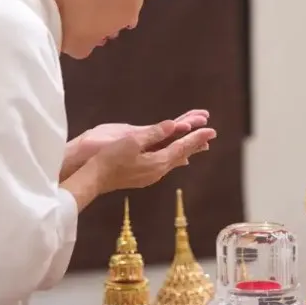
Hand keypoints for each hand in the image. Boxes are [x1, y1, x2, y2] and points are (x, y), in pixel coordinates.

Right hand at [86, 119, 216, 192]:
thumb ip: (154, 134)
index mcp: (158, 162)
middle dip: (196, 143)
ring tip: (198, 145)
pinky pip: (165, 164)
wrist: (94, 179)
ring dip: (186, 150)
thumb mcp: (132, 142)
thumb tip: (173, 125)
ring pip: (174, 160)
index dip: (197, 137)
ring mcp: (150, 176)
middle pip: (181, 154)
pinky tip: (176, 158)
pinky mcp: (143, 176)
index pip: (182, 147)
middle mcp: (158, 171)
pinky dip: (174, 157)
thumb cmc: (110, 159)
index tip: (211, 130)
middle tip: (212, 135)